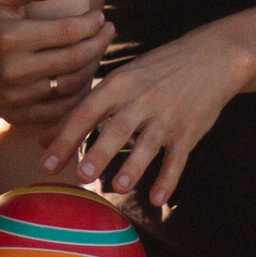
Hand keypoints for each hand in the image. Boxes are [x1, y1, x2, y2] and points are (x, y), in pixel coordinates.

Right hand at [0, 0, 111, 122]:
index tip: (101, 16)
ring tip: (97, 50)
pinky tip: (84, 77)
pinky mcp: (15, 113)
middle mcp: (14, 70)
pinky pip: (58, 109)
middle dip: (99, 43)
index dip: (91, 24)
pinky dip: (78, 95)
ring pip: (71, 85)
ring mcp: (15, 96)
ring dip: (92, 67)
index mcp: (12, 38)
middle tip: (108, 31)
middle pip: (75, 59)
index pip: (68, 33)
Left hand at [42, 27, 250, 209]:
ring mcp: (167, 115)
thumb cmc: (154, 72)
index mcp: (119, 84)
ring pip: (148, 144)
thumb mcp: (118, 81)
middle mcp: (141, 99)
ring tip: (118, 187)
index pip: (87, 112)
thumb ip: (82, 110)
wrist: (211, 57)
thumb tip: (44, 141)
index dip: (66, 138)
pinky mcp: (189, 129)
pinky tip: (157, 199)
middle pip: (116, 128)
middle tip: (81, 175)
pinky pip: (178, 157)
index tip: (47, 163)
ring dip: (133, 166)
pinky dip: (169, 178)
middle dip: (99, 152)